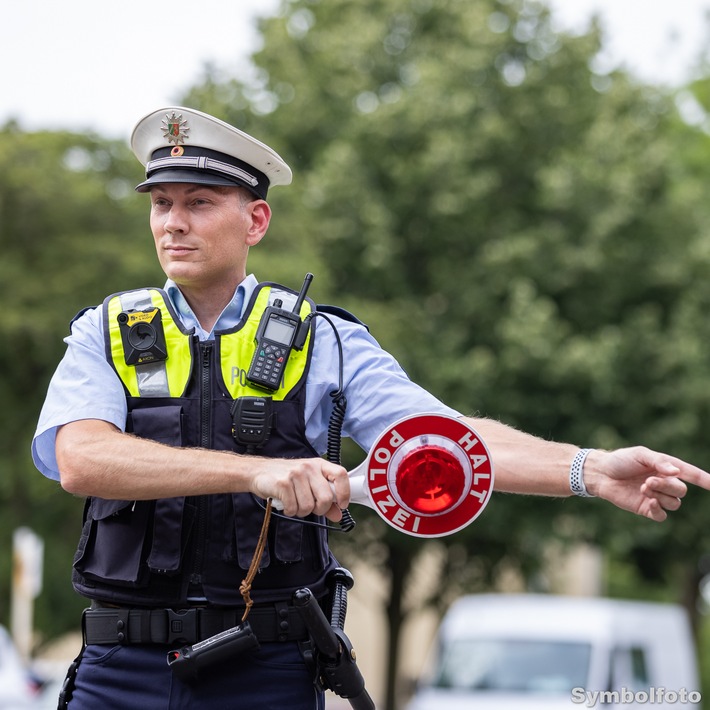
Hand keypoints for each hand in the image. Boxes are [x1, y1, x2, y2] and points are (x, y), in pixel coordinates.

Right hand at [250, 457, 349, 521]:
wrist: (259, 472)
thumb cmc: (286, 478)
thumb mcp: (309, 484)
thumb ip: (325, 500)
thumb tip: (338, 515)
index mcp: (319, 465)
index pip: (341, 475)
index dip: (344, 492)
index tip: (342, 505)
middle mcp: (309, 467)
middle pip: (326, 497)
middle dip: (319, 509)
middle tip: (310, 507)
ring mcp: (296, 474)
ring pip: (309, 506)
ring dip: (302, 511)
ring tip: (294, 503)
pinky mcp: (283, 484)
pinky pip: (294, 508)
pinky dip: (290, 511)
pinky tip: (286, 503)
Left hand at [585, 447, 709, 521]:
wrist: (601, 473)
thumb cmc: (620, 460)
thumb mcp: (640, 455)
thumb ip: (659, 462)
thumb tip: (676, 472)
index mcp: (666, 468)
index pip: (691, 474)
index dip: (705, 479)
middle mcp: (664, 483)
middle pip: (681, 491)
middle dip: (667, 486)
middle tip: (648, 481)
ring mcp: (656, 497)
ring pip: (674, 504)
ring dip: (660, 496)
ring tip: (643, 487)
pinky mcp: (646, 508)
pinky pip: (662, 516)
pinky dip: (658, 510)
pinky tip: (648, 502)